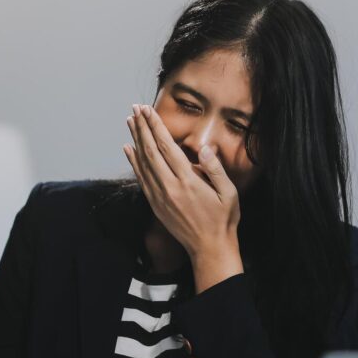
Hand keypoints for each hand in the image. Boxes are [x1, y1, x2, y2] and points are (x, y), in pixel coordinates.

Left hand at [123, 104, 242, 281]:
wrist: (209, 248)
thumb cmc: (223, 219)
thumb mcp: (229, 193)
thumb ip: (215, 169)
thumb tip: (205, 148)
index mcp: (188, 181)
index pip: (166, 147)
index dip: (156, 126)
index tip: (148, 110)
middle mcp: (169, 187)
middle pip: (150, 151)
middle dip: (142, 127)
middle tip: (135, 108)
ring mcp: (160, 197)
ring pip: (143, 163)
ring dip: (135, 140)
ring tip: (130, 121)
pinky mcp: (155, 205)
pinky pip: (141, 178)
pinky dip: (133, 162)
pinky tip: (128, 149)